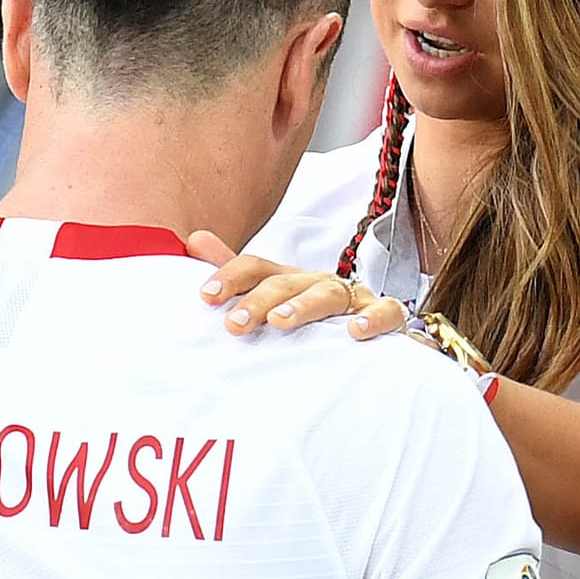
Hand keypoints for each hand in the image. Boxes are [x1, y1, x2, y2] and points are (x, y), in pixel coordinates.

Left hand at [187, 230, 408, 337]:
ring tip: (280, 323)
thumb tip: (193, 239)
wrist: (371, 338)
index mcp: (288, 279)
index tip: (206, 297)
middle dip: (260, 299)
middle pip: (287, 281)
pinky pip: (386, 312)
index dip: (230, 277)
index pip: (256, 267)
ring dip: (303, 306)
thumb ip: (233, 272)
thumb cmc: (311, 320)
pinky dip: (373, 319)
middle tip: (236, 324)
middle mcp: (317, 283)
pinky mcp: (386, 318)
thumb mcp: (269, 297)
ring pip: (329, 293)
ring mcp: (354, 298)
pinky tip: (355, 332)